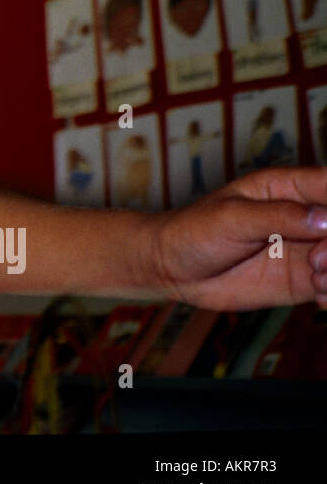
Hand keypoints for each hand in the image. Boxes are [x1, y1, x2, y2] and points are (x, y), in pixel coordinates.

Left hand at [147, 167, 326, 310]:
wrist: (172, 268)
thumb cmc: (193, 231)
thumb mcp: (232, 218)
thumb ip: (279, 216)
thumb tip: (326, 219)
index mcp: (289, 187)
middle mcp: (306, 217)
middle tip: (317, 260)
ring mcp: (308, 249)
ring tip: (317, 280)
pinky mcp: (304, 279)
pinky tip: (319, 296)